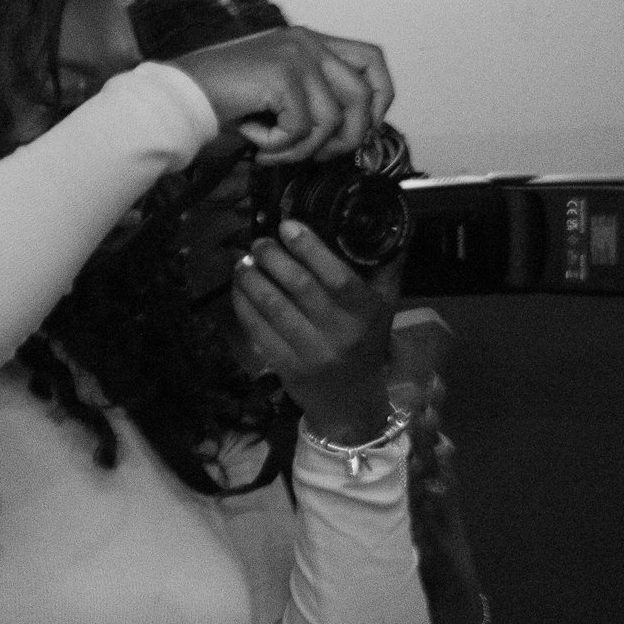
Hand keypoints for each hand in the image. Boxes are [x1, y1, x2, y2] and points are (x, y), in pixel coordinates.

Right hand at [167, 26, 393, 164]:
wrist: (179, 95)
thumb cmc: (220, 98)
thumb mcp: (275, 89)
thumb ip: (312, 96)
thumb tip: (348, 133)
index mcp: (309, 41)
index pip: (371, 60)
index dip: (380, 98)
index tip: (364, 127)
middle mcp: (307, 43)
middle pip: (363, 95)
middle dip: (348, 136)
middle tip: (319, 155)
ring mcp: (296, 57)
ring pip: (331, 120)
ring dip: (303, 149)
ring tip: (273, 151)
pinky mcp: (282, 77)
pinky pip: (301, 129)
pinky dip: (278, 146)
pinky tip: (255, 142)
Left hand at [232, 219, 395, 444]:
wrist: (351, 402)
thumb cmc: (366, 342)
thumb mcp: (385, 306)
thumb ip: (385, 265)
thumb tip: (385, 222)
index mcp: (366, 313)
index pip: (338, 276)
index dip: (310, 248)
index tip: (287, 226)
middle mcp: (340, 333)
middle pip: (300, 287)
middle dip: (273, 258)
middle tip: (259, 242)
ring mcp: (310, 352)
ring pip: (272, 306)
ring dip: (251, 278)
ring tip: (243, 261)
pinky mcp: (285, 366)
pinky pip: (257, 329)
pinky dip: (242, 303)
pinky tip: (238, 287)